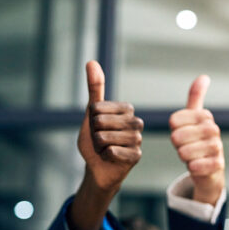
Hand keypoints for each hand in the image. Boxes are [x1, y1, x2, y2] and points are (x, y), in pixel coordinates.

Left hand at [77, 61, 143, 190]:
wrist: (98, 168)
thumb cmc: (95, 140)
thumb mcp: (91, 114)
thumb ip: (94, 88)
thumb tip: (91, 61)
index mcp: (126, 109)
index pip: (98, 107)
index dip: (91, 119)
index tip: (97, 127)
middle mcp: (136, 122)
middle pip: (101, 122)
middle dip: (94, 133)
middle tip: (101, 140)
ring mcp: (137, 139)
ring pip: (105, 138)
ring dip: (99, 146)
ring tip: (105, 149)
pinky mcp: (136, 156)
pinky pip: (112, 152)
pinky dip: (105, 156)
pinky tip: (111, 158)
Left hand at [169, 75, 223, 204]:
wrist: (210, 170)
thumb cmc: (198, 141)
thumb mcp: (194, 118)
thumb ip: (195, 98)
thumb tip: (204, 77)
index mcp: (205, 116)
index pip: (174, 121)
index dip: (173, 130)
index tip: (183, 133)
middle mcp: (213, 129)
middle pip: (177, 136)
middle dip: (177, 145)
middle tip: (185, 147)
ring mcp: (217, 147)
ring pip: (185, 152)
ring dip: (183, 156)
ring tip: (190, 156)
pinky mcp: (218, 165)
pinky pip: (196, 166)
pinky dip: (192, 167)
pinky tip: (195, 166)